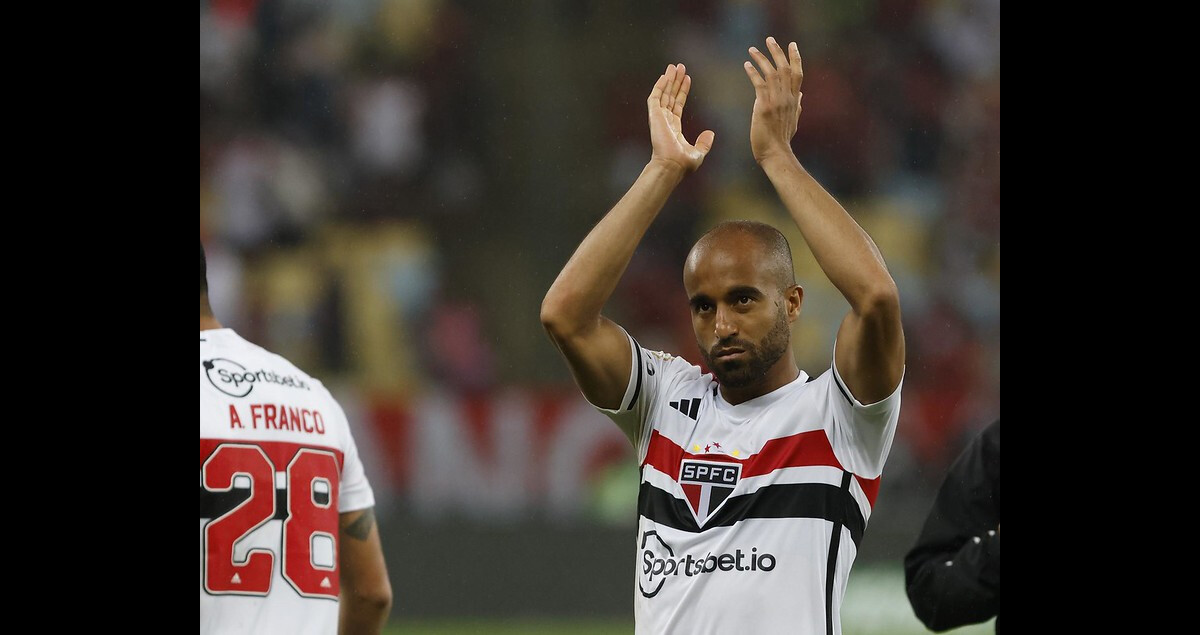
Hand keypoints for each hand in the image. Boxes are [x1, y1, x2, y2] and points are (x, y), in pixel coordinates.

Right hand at [647, 63, 714, 172]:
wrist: (672, 165)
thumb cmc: (683, 163)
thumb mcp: (698, 152)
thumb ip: (704, 143)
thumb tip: (710, 133)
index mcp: (674, 129)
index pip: (677, 105)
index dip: (682, 92)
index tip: (687, 79)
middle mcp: (665, 121)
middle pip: (670, 96)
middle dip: (675, 81)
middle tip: (679, 67)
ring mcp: (659, 118)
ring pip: (663, 94)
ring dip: (668, 80)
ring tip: (674, 66)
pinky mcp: (654, 116)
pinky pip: (655, 97)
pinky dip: (659, 86)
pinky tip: (664, 76)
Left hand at [744, 37, 802, 164]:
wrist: (776, 154)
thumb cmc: (782, 140)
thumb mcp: (793, 120)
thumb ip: (797, 105)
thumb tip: (800, 94)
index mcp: (794, 100)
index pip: (797, 74)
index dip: (795, 58)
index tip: (792, 45)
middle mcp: (787, 98)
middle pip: (785, 68)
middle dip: (778, 52)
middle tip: (770, 39)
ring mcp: (777, 102)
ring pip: (772, 73)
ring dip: (762, 59)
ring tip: (752, 49)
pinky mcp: (764, 107)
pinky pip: (759, 84)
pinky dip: (753, 73)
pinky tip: (747, 65)